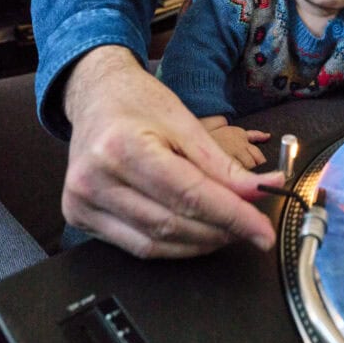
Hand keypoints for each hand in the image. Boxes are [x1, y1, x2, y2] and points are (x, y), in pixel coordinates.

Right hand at [62, 46, 283, 258]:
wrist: (96, 96)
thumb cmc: (139, 102)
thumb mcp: (185, 123)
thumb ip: (222, 165)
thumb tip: (260, 190)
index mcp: (124, 147)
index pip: (189, 195)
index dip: (232, 217)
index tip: (264, 232)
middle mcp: (96, 180)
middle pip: (172, 223)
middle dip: (220, 230)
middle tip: (251, 227)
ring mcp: (82, 202)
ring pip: (154, 244)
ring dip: (199, 243)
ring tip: (227, 230)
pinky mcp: (79, 217)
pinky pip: (136, 246)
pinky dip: (172, 245)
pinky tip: (194, 233)